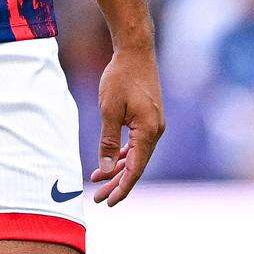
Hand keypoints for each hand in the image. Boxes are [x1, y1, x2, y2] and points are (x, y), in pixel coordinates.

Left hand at [90, 46, 162, 204]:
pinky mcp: (149, 119)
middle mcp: (155, 131)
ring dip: (118, 169)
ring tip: (99, 181)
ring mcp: (154, 125)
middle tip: (98, 198)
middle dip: (117, 183)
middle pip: (136, 166)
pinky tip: (110, 162)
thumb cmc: (121, 78)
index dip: (121, 188)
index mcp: (148, 132)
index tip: (108, 202)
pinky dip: (123, 154)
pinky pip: (137, 144)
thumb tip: (105, 168)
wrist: (135, 52)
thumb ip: (107, 141)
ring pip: (136, 156)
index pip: (135, 169)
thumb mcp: (109, 110)